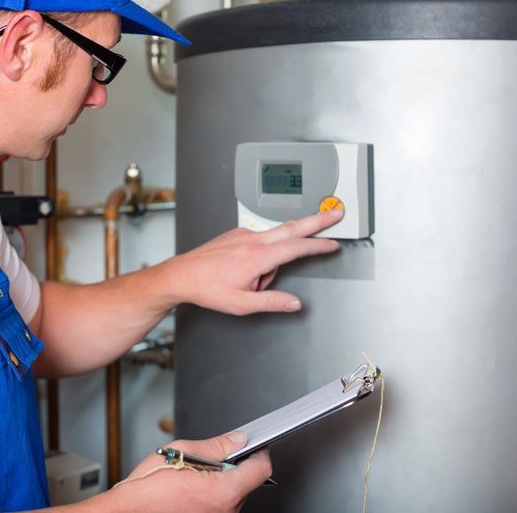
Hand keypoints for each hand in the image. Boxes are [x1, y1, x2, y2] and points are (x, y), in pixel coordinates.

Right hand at [110, 432, 270, 512]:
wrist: (130, 512)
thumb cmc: (148, 488)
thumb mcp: (181, 452)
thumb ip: (215, 445)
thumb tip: (236, 439)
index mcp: (223, 491)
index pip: (260, 469)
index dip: (258, 452)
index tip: (252, 446)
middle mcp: (226, 511)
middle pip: (246, 483)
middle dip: (232, 467)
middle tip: (207, 460)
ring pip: (232, 495)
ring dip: (220, 483)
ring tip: (192, 477)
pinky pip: (220, 506)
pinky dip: (211, 496)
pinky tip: (190, 491)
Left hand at [164, 210, 342, 313]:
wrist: (181, 275)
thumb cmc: (207, 288)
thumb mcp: (241, 304)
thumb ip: (272, 302)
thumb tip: (294, 303)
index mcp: (256, 257)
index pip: (295, 247)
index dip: (318, 245)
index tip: (333, 243)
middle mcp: (251, 240)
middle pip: (292, 227)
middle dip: (317, 220)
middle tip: (335, 213)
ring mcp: (242, 234)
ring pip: (272, 242)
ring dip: (273, 260)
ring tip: (249, 282)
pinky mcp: (235, 234)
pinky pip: (258, 243)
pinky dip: (260, 257)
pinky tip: (243, 272)